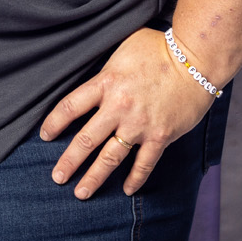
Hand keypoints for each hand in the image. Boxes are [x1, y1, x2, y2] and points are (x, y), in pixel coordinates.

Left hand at [38, 25, 214, 197]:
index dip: (54, 123)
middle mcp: (118, 106)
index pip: (70, 107)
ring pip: (110, 157)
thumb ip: (106, 68)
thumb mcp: (123, 49)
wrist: (196, 59)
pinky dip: (135, 178)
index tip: (45, 136)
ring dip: (94, 177)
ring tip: (81, 193)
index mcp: (105, 82)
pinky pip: (144, 163)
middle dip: (69, 162)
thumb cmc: (159, 47)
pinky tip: (127, 190)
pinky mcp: (161, 135)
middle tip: (57, 177)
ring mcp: (139, 124)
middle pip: (85, 139)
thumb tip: (93, 78)